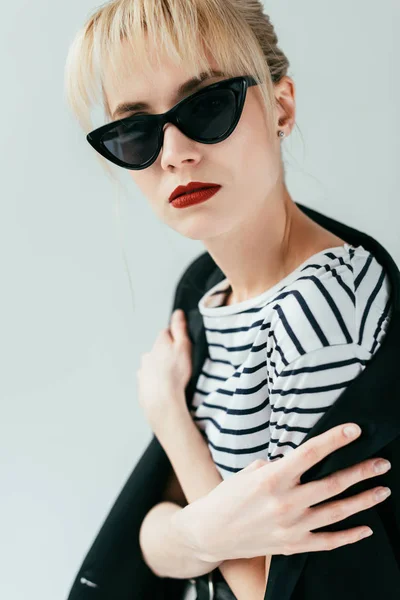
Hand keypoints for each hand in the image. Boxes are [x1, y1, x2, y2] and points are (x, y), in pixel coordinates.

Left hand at [136, 309, 192, 430]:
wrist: (162, 402)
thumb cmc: (175, 375)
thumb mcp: (183, 346)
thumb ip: (179, 329)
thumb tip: (177, 313)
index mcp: (158, 344)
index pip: (166, 333)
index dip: (176, 339)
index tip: (182, 347)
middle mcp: (148, 355)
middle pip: (159, 350)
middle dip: (168, 355)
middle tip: (181, 366)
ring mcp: (143, 371)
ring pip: (154, 366)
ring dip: (162, 370)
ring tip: (174, 380)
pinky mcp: (142, 386)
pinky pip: (151, 381)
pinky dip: (157, 383)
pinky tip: (167, 389)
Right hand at [181, 423, 391, 560]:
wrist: (210, 532)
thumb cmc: (228, 496)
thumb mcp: (249, 472)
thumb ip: (278, 466)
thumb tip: (301, 461)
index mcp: (272, 478)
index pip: (310, 453)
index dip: (335, 439)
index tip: (354, 430)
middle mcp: (285, 502)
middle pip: (333, 483)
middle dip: (361, 471)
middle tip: (382, 463)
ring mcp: (291, 526)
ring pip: (337, 511)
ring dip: (364, 500)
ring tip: (382, 489)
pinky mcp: (292, 545)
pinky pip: (328, 541)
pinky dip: (350, 535)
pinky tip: (366, 528)